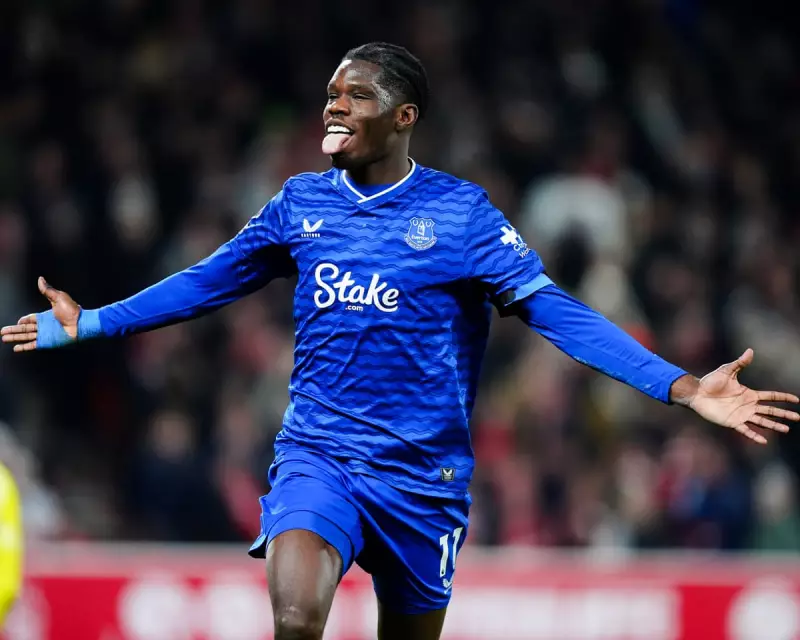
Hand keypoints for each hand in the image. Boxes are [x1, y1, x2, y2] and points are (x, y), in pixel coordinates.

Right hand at [1, 277, 79, 351]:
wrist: (82, 324)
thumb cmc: (73, 311)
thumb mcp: (58, 297)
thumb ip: (47, 290)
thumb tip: (40, 279)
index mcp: (46, 316)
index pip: (31, 319)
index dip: (24, 320)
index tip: (17, 321)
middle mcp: (44, 326)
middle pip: (25, 328)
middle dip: (14, 330)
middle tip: (2, 332)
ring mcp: (45, 335)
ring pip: (26, 336)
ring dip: (15, 337)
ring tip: (4, 338)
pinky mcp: (46, 342)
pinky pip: (32, 345)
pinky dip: (24, 347)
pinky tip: (15, 348)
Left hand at [685, 349, 799, 443]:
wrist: (697, 393)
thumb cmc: (711, 381)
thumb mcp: (727, 370)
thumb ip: (740, 363)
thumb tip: (750, 350)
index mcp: (749, 394)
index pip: (770, 396)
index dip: (783, 397)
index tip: (797, 400)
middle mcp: (748, 406)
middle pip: (770, 410)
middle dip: (784, 414)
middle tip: (797, 418)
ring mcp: (741, 415)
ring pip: (762, 421)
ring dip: (774, 425)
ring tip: (786, 429)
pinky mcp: (732, 422)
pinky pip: (745, 430)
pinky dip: (754, 435)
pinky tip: (764, 441)